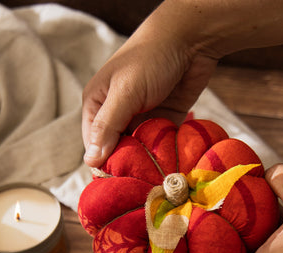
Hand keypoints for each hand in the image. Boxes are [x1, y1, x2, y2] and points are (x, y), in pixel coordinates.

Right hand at [82, 3, 216, 167]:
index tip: (117, 182)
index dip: (103, 165)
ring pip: (139, 152)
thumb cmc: (151, 57)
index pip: (93, 146)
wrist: (191, 39)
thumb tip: (91, 161)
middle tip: (139, 184)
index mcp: (97, 105)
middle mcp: (117, 115)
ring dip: (146, 163)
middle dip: (126, 166)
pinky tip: (169, 168)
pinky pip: (159, 147)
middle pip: (116, 151)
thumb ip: (108, 126)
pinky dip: (163, 156)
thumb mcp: (125, 92)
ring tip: (155, 179)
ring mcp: (141, 120)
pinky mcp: (164, 123)